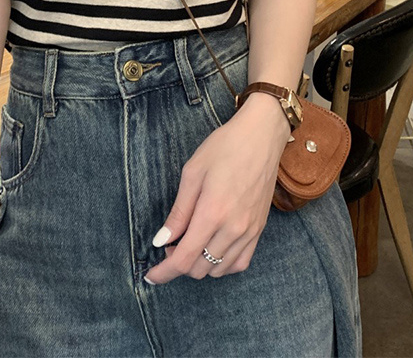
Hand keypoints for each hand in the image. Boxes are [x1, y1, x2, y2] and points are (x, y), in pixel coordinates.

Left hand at [144, 92, 290, 283]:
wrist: (261, 137)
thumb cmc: (224, 147)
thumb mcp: (192, 173)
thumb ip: (178, 212)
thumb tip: (161, 240)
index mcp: (212, 213)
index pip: (183, 259)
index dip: (164, 272)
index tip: (150, 275)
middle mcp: (233, 228)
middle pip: (199, 268)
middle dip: (179, 263)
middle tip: (170, 242)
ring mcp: (249, 231)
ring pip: (219, 269)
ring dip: (199, 264)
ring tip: (190, 242)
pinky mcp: (260, 229)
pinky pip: (240, 263)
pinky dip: (222, 264)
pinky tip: (213, 248)